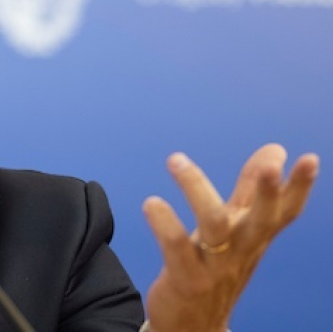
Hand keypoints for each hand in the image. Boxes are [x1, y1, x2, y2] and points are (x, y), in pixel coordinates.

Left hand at [141, 144, 318, 331]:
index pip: (284, 212)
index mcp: (254, 236)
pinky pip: (177, 248)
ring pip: (214, 226)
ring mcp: (215, 267)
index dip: (299, 187)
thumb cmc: (216, 266)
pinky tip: (152, 203)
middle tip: (271, 166)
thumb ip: (251, 189)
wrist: (193, 325)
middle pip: (260, 221)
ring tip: (176, 160)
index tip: (310, 158)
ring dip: (197, 190)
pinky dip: (165, 223)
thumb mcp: (237, 228)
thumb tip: (276, 148)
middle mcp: (241, 251)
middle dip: (267, 194)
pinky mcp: (186, 279)